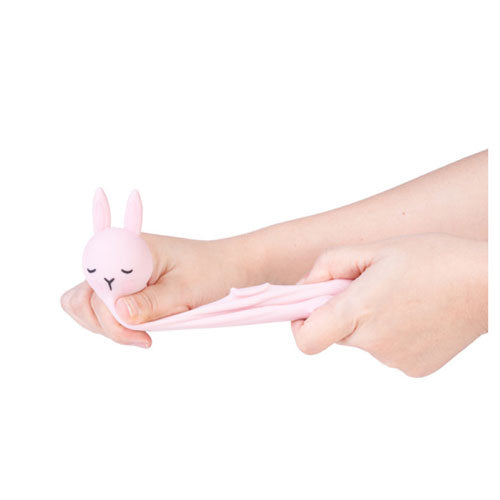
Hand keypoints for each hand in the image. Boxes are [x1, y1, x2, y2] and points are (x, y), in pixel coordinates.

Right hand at [61, 234, 260, 347]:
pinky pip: (110, 310)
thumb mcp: (185, 289)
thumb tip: (117, 312)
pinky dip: (119, 325)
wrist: (233, 267)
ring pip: (93, 306)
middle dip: (102, 323)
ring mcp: (125, 274)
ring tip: (145, 335)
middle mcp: (122, 258)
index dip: (104, 310)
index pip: (94, 280)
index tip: (136, 329)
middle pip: (84, 296)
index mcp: (132, 249)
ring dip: (111, 326)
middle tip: (140, 337)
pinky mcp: (132, 288)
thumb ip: (151, 302)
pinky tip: (143, 331)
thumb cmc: (213, 271)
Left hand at [291, 234, 487, 376]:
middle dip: (342, 312)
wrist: (486, 285)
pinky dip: (391, 334)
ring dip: (370, 321)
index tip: (309, 308)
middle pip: (336, 334)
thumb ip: (329, 265)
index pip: (306, 339)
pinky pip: (386, 351)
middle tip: (369, 288)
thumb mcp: (375, 248)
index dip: (299, 324)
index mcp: (359, 310)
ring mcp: (394, 360)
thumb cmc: (433, 259)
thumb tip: (305, 287)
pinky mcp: (414, 369)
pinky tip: (414, 315)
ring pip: (363, 341)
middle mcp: (374, 342)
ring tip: (400, 298)